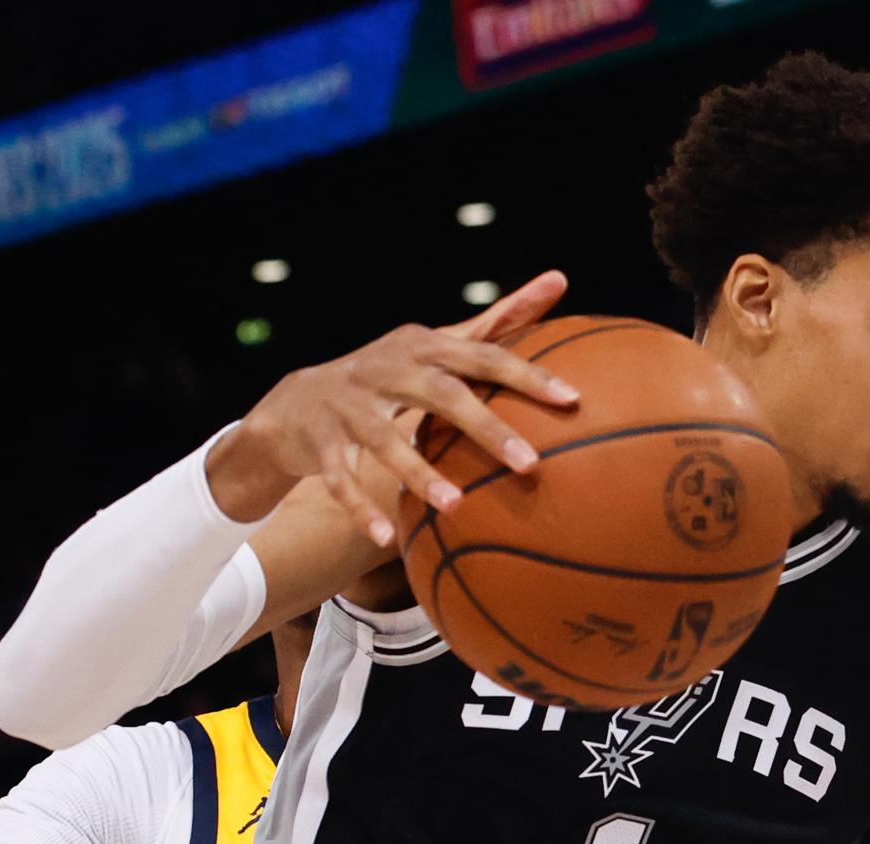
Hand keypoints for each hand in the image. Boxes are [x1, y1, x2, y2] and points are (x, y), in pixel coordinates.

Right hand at [228, 270, 578, 544]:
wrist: (297, 402)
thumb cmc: (389, 374)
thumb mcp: (438, 345)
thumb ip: (499, 319)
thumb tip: (561, 278)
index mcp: (422, 345)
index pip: (482, 355)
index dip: (526, 375)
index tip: (573, 400)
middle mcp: (386, 369)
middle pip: (441, 394)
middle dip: (486, 428)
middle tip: (531, 465)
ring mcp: (348, 406)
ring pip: (385, 441)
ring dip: (420, 474)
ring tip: (456, 506)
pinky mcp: (318, 443)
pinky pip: (339, 480)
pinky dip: (360, 508)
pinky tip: (386, 538)